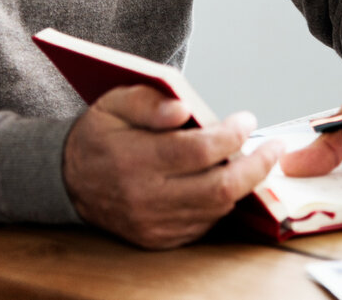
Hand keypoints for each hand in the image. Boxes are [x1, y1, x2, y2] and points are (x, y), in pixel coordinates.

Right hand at [62, 85, 282, 248]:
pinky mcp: (158, 240)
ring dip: (242, 184)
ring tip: (253, 159)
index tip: (247, 119)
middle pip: (219, 188)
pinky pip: (204, 224)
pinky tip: (227, 180)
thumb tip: (183, 108)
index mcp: (135, 159)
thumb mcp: (115, 102)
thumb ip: (150, 101)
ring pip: (216, 208)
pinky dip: (221, 202)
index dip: (232, 135)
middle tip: (274, 147)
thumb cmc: (100, 135)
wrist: (68, 179)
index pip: (200, 151)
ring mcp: (153, 224)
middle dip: (256, 167)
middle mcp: (145, 198)